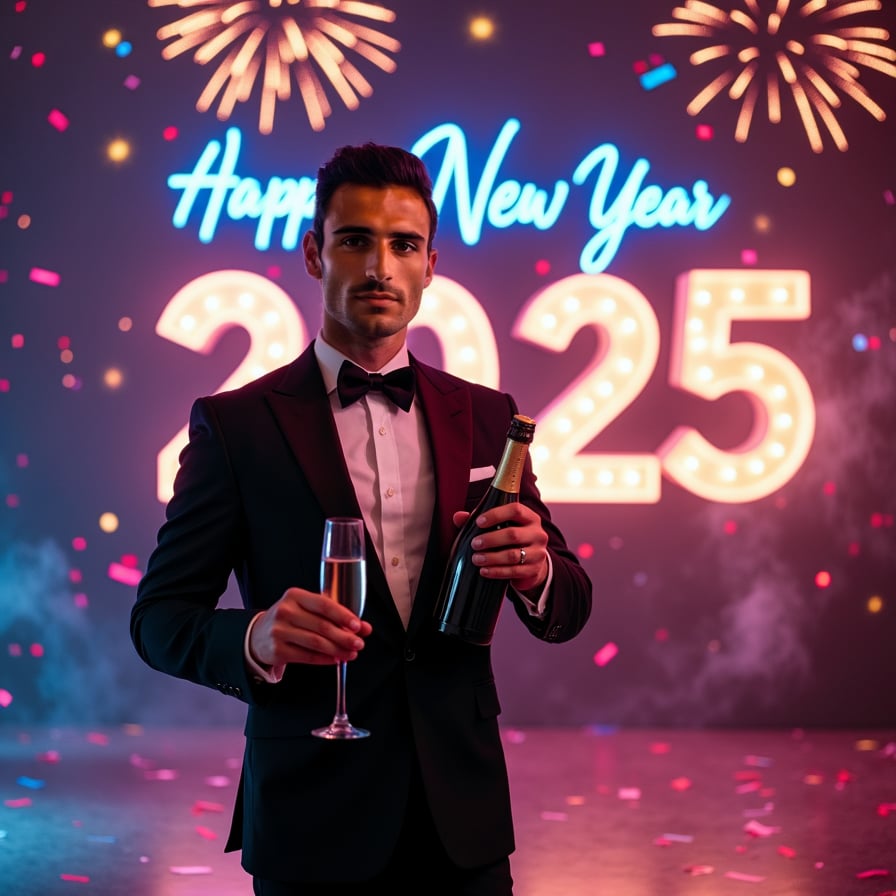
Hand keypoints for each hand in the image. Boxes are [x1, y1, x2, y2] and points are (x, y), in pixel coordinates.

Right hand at [249, 587, 372, 666]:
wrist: (258, 636)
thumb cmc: (290, 619)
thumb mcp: (306, 609)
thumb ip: (333, 615)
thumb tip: (363, 627)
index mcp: (295, 595)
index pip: (324, 605)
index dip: (343, 616)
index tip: (358, 626)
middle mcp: (285, 611)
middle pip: (322, 626)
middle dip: (344, 636)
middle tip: (359, 643)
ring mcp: (279, 631)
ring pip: (316, 643)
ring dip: (337, 650)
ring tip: (351, 653)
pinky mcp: (277, 650)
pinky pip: (307, 656)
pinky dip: (325, 659)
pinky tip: (336, 659)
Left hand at [453, 501, 548, 592]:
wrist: (532, 561)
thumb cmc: (511, 539)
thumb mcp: (500, 527)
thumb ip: (479, 520)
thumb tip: (458, 517)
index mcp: (529, 517)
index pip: (515, 510)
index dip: (496, 514)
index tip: (479, 522)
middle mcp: (537, 533)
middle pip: (513, 534)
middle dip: (490, 539)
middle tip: (474, 544)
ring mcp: (538, 552)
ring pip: (513, 555)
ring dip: (492, 558)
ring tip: (476, 559)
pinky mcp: (534, 569)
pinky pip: (514, 571)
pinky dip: (497, 572)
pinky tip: (484, 571)